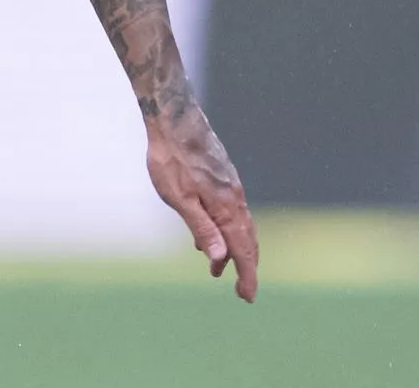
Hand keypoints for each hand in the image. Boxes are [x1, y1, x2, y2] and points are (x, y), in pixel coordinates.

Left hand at [146, 107, 258, 301]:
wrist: (174, 120)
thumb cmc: (171, 160)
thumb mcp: (179, 198)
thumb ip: (201, 228)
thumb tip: (221, 258)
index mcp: (225, 208)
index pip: (242, 250)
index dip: (247, 275)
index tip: (247, 297)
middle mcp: (234, 199)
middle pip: (247, 241)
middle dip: (246, 267)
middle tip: (242, 291)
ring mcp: (230, 188)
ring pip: (240, 226)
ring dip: (234, 250)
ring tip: (218, 269)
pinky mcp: (223, 179)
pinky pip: (231, 213)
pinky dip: (226, 231)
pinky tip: (208, 235)